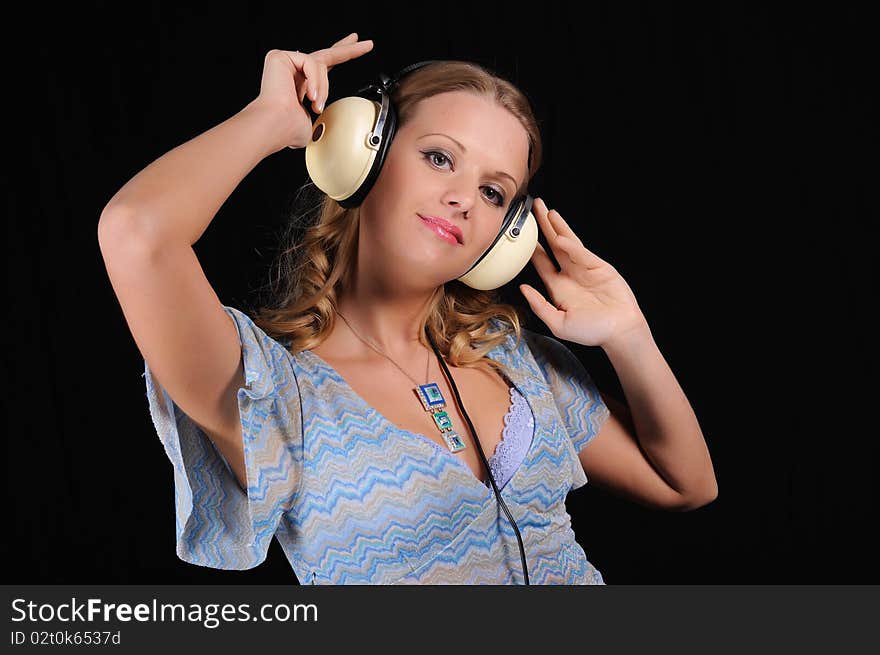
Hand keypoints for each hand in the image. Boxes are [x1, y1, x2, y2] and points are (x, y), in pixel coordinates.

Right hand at [251, 32, 373, 150]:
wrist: (276, 126)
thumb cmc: (287, 129)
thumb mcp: (312, 122)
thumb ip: (318, 114)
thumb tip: (318, 122)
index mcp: (301, 84)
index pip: (322, 68)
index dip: (339, 57)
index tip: (353, 48)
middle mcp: (293, 71)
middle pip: (326, 54)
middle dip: (348, 48)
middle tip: (366, 44)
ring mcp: (286, 62)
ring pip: (321, 65)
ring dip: (324, 88)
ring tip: (316, 104)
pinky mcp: (280, 56)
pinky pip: (311, 63)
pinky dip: (316, 80)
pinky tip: (310, 95)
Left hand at [519, 198, 649, 347]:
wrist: (619, 330)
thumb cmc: (592, 331)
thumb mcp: (558, 324)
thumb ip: (539, 306)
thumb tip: (523, 289)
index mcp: (558, 287)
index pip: (540, 262)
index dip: (529, 248)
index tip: (519, 233)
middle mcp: (569, 274)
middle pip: (552, 245)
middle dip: (543, 226)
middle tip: (533, 208)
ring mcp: (584, 268)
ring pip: (567, 242)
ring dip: (557, 226)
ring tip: (547, 211)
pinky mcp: (598, 266)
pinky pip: (581, 253)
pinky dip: (570, 245)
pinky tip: (560, 237)